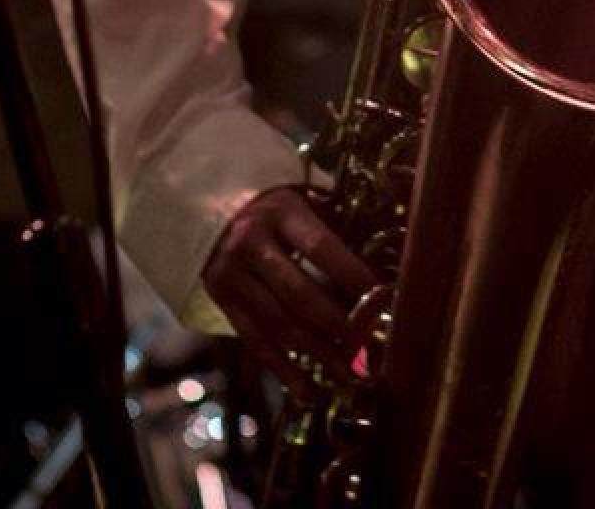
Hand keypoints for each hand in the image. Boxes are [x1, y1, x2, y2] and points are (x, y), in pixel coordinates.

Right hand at [202, 184, 376, 396]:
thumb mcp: (299, 204)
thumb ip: (329, 233)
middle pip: (299, 293)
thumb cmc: (275, 210)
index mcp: (280, 213)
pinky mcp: (222, 303)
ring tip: (349, 374)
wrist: (211, 212)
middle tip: (369, 347)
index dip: (352, 276)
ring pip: (279, 325)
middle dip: (338, 325)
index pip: (320, 247)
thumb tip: (376, 279)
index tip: (382, 300)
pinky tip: (309, 391)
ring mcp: (232, 276)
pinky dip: (284, 370)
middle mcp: (252, 244)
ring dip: (317, 353)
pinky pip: (256, 342)